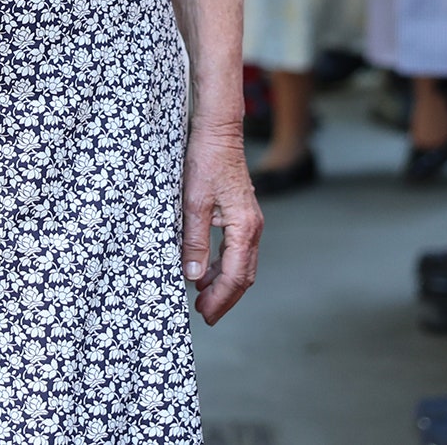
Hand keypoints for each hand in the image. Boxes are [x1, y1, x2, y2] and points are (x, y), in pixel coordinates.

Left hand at [181, 120, 261, 325]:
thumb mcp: (194, 201)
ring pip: (241, 263)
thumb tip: (193, 275)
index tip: (206, 315)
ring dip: (224, 283)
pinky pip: (237, 249)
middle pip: (243, 275)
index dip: (220, 299)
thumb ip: (194, 239)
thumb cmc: (207, 159)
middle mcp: (252, 227)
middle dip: (225, 297)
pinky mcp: (242, 213)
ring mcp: (249, 220)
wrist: (219, 130)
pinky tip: (207, 268)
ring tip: (203, 297)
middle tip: (205, 315)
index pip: (235, 276)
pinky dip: (224, 264)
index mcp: (244, 227)